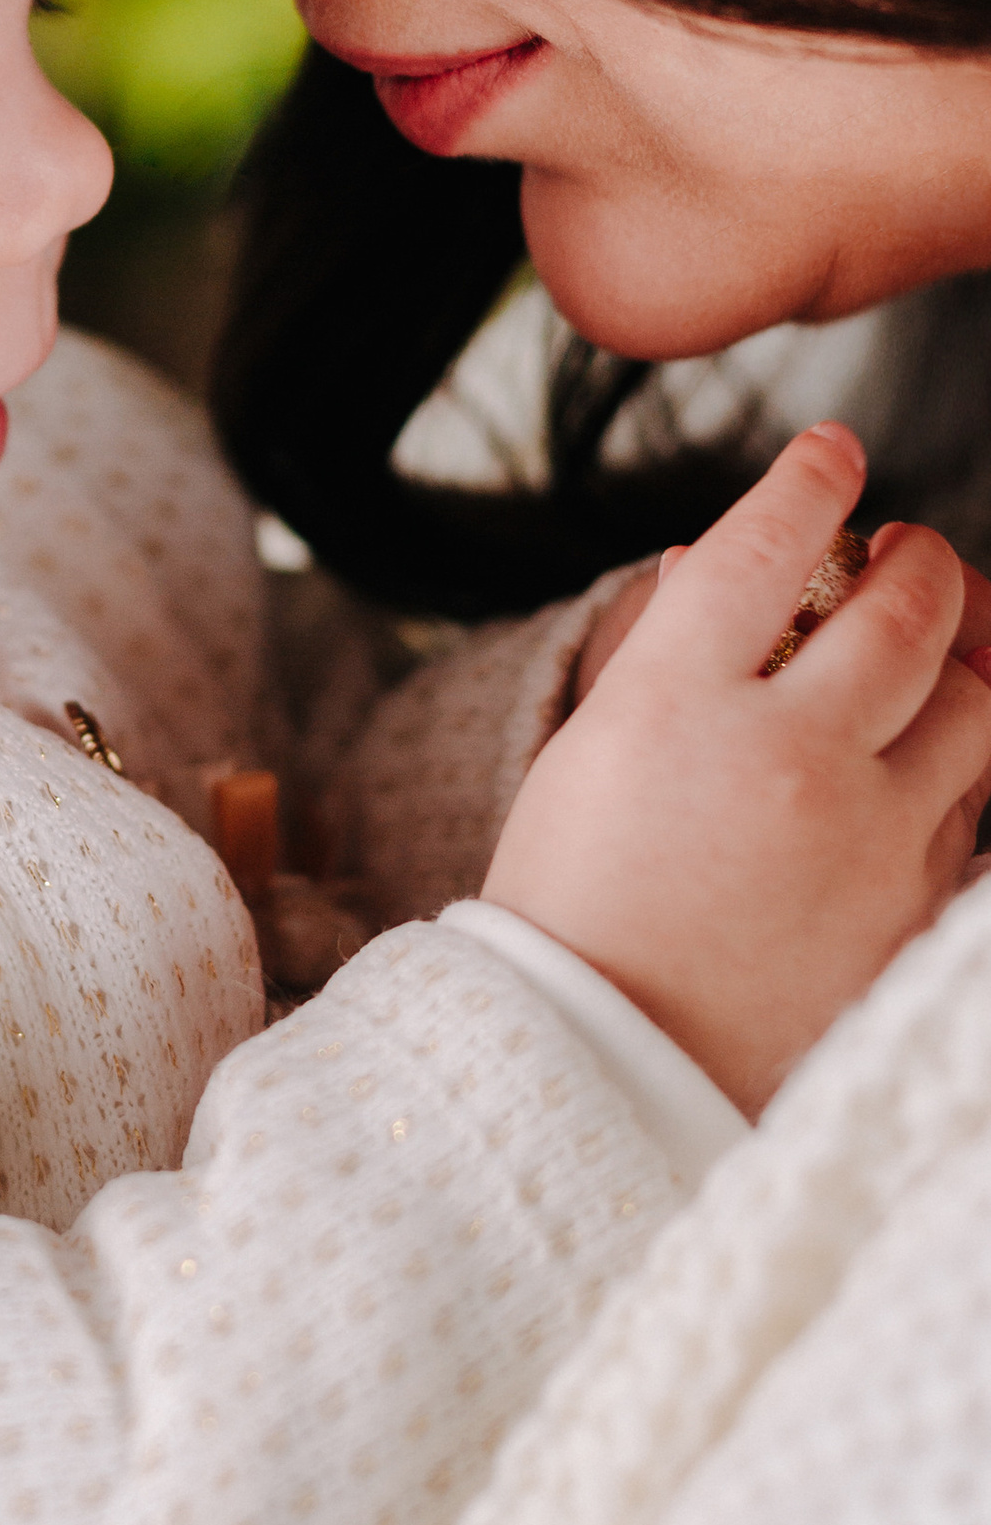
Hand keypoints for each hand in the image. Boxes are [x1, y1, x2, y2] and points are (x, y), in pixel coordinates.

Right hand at [486, 422, 990, 1113]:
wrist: (605, 1067)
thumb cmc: (574, 907)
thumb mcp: (585, 757)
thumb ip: (657, 655)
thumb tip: (715, 568)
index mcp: (672, 706)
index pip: (764, 548)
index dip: (808, 482)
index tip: (831, 457)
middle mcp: (782, 755)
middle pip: (902, 610)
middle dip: (915, 557)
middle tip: (902, 548)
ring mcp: (865, 835)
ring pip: (976, 701)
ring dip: (963, 650)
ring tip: (936, 641)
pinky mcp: (913, 909)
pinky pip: (979, 807)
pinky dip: (964, 764)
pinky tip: (936, 752)